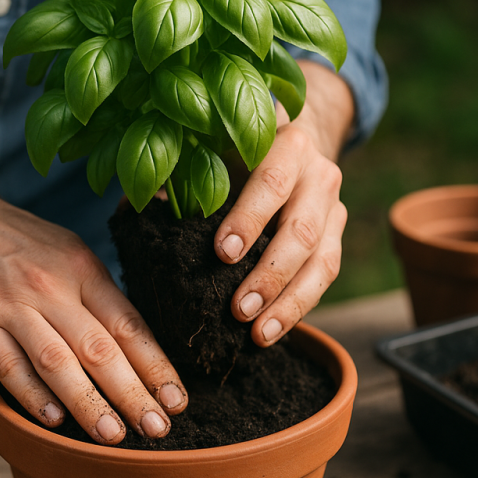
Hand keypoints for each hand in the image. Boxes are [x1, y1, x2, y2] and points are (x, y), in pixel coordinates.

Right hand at [0, 129, 187, 444]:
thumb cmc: (19, 242)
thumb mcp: (67, 251)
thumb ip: (97, 294)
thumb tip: (134, 345)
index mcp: (81, 267)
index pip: (128, 323)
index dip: (155, 365)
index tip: (176, 399)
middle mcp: (49, 286)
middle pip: (99, 347)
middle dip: (132, 392)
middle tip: (157, 428)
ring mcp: (10, 306)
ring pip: (56, 362)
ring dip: (88, 402)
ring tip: (113, 435)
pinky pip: (8, 366)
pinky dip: (33, 396)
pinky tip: (55, 421)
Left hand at [213, 61, 353, 345]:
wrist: (294, 144)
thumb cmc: (238, 151)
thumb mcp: (215, 149)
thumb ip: (185, 173)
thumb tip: (141, 209)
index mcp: (286, 145)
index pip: (271, 183)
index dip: (248, 219)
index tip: (222, 253)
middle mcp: (318, 175)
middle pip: (301, 230)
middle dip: (269, 274)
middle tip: (239, 309)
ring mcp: (333, 208)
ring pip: (321, 261)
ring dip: (288, 302)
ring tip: (257, 333)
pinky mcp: (336, 236)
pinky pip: (325, 277)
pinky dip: (298, 308)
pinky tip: (270, 332)